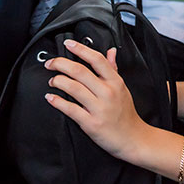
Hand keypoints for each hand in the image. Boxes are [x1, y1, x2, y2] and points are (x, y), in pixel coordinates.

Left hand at [44, 40, 144, 160]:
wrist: (133, 139)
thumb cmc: (126, 114)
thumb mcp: (123, 88)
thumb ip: (113, 69)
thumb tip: (111, 51)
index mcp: (115, 82)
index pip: (96, 59)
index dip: (80, 49)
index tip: (68, 44)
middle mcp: (107, 93)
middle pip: (80, 71)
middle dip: (60, 64)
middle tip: (51, 64)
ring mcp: (99, 108)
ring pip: (73, 88)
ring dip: (57, 81)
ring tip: (52, 81)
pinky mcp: (91, 123)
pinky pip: (70, 109)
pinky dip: (57, 101)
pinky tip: (51, 97)